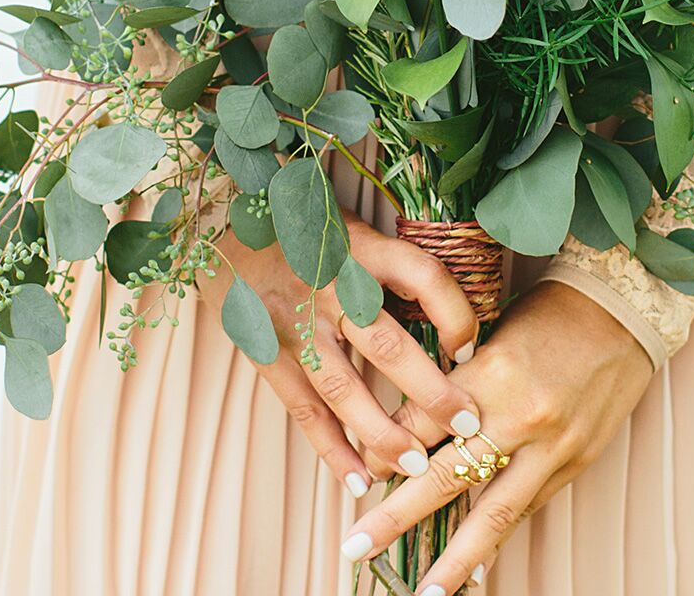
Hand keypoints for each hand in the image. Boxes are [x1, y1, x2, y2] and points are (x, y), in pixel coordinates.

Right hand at [200, 212, 481, 498]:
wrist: (223, 216)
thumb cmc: (303, 220)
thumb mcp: (353, 223)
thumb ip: (394, 260)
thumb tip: (454, 305)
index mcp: (361, 248)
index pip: (421, 277)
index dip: (455, 313)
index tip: (470, 349)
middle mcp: (330, 286)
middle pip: (386, 344)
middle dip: (430, 392)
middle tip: (467, 426)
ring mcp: (295, 323)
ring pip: (342, 387)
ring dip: (382, 432)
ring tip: (417, 466)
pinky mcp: (267, 351)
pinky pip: (302, 407)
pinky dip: (331, 448)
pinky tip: (358, 479)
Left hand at [340, 281, 652, 592]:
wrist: (621, 311)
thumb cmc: (548, 313)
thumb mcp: (492, 335)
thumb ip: (457, 383)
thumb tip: (413, 428)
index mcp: (490, 373)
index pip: (422, 425)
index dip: (386, 451)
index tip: (362, 469)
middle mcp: (520, 416)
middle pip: (445, 477)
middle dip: (397, 517)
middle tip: (355, 546)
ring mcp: (553, 446)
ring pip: (494, 514)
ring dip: (454, 560)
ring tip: (424, 595)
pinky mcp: (576, 461)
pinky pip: (529, 507)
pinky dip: (500, 537)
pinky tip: (477, 566)